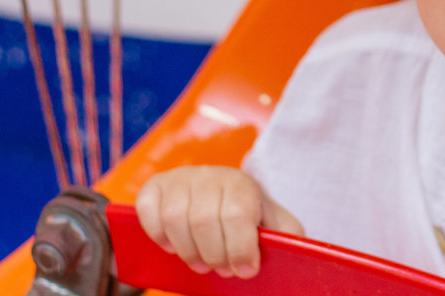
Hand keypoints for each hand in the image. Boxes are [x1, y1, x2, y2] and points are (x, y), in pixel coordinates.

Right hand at [134, 165, 303, 278]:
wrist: (225, 194)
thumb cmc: (251, 217)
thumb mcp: (276, 225)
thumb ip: (287, 237)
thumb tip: (296, 254)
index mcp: (243, 183)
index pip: (237, 214)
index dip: (239, 249)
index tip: (245, 270)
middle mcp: (210, 174)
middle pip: (203, 221)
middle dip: (214, 255)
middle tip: (220, 269)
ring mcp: (180, 178)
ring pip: (175, 219)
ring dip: (187, 251)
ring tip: (201, 263)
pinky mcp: (154, 186)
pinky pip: (148, 210)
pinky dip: (158, 234)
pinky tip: (173, 245)